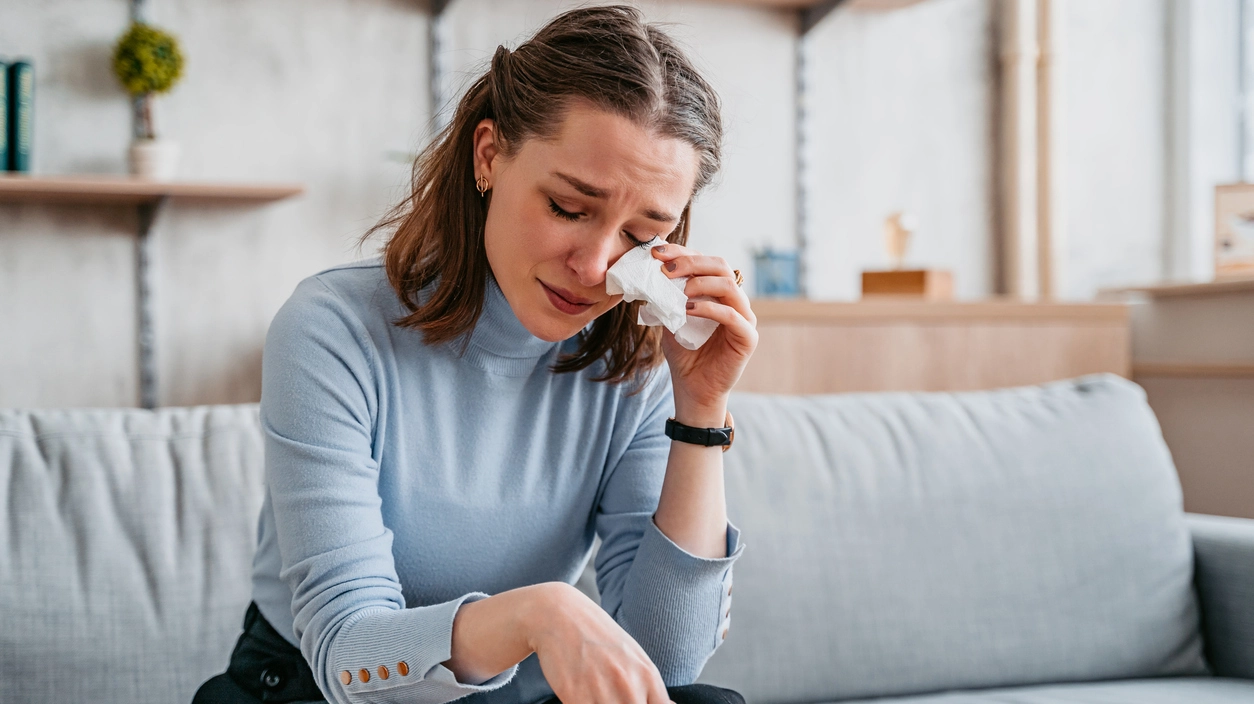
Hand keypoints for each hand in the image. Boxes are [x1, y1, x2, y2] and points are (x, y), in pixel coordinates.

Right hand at [528, 583, 670, 703]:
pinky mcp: (574, 696)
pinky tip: (579, 695)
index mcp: (648, 675)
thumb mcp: (632, 655)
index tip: (636, 702)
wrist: (559, 615)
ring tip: (595, 695)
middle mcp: (629, 685)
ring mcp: (602, 692)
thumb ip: (649, 685)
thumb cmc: (597, 636)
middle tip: (610, 697)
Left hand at [650, 243, 757, 423]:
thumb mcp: (670, 319)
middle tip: (666, 269)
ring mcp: (744, 318)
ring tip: (680, 292)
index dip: (682, 253)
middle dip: (691, 263)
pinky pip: (732, 315)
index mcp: (718, 292)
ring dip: (701, 283)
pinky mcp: (748, 337)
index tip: (656, 252)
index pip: (704, 262)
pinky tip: (688, 310)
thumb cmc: (685, 354)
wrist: (693, 390)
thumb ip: (667, 297)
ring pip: (729, 285)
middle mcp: (735, 300)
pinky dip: (709, 309)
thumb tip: (650, 272)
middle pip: (720, 266)